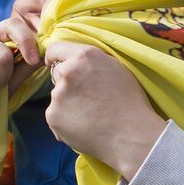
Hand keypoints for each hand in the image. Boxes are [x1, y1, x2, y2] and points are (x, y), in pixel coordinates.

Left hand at [42, 40, 164, 178]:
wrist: (130, 135)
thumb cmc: (129, 102)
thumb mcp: (115, 68)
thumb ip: (91, 61)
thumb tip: (75, 60)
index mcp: (85, 56)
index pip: (56, 48)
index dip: (55, 57)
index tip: (56, 63)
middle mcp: (68, 72)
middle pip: (57, 73)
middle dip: (66, 82)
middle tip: (87, 97)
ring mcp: (58, 95)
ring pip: (57, 96)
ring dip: (67, 103)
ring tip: (89, 115)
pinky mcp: (53, 116)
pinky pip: (56, 115)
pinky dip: (65, 121)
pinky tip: (84, 126)